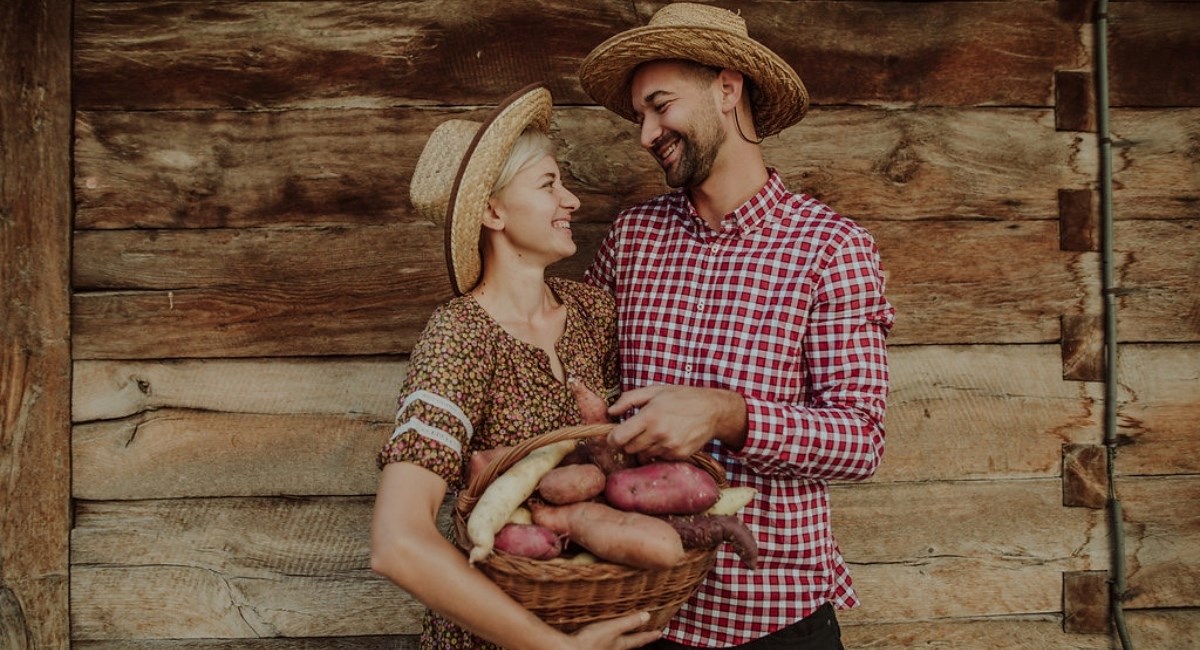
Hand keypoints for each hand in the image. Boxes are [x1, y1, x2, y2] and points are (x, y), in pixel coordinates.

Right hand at [568, 611, 660, 648]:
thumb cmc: (590, 641)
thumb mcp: (613, 628)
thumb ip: (629, 622)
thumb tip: (647, 616)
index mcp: (619, 644)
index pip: (638, 639)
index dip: (649, 635)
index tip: (660, 633)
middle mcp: (612, 648)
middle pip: (628, 644)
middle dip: (637, 639)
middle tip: (646, 636)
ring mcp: (602, 649)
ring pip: (616, 644)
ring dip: (622, 639)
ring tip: (625, 635)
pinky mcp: (591, 647)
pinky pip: (604, 643)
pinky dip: (608, 639)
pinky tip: (602, 636)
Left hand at [607, 385, 746, 460]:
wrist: (712, 410)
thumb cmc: (681, 397)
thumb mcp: (654, 391)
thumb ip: (628, 399)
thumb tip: (610, 412)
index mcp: (649, 416)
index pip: (618, 438)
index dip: (612, 438)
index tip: (615, 434)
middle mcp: (659, 434)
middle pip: (628, 449)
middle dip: (628, 442)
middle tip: (637, 431)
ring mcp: (670, 447)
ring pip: (643, 455)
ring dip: (643, 447)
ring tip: (654, 433)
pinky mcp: (679, 456)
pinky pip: (658, 458)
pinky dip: (658, 451)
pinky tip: (666, 439)